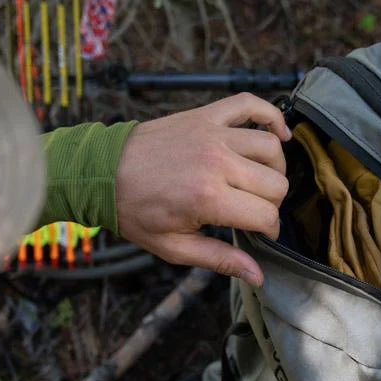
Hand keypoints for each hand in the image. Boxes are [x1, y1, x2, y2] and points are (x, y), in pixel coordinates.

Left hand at [115, 93, 291, 286]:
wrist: (102, 172)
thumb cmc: (135, 212)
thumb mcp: (173, 247)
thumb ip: (220, 259)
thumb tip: (257, 275)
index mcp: (208, 198)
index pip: (266, 215)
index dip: (270, 231)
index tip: (262, 234)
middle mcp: (216, 162)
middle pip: (276, 183)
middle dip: (272, 204)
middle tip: (255, 212)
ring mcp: (213, 134)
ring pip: (271, 147)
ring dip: (274, 168)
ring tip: (260, 183)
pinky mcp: (206, 116)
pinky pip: (250, 105)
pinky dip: (271, 116)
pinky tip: (279, 134)